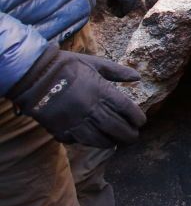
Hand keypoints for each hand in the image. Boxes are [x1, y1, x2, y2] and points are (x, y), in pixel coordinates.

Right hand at [7, 45, 145, 147]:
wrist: (34, 75)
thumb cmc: (67, 66)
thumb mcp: (95, 63)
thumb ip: (118, 72)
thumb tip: (138, 77)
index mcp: (102, 92)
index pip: (127, 110)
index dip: (137, 118)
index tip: (141, 122)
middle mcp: (91, 109)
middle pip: (117, 128)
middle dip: (129, 135)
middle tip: (133, 137)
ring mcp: (75, 122)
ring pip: (99, 140)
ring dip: (111, 142)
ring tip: (116, 142)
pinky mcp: (61, 130)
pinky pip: (79, 141)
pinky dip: (89, 143)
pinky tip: (95, 140)